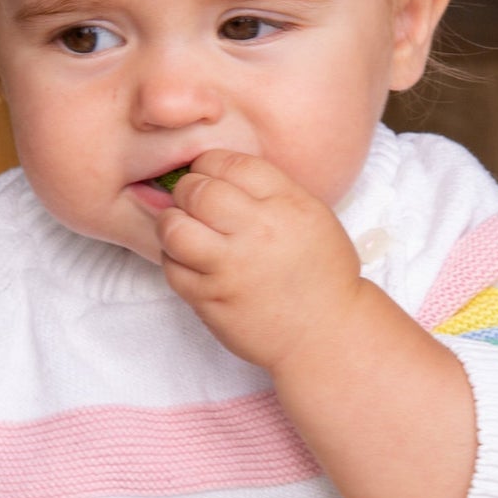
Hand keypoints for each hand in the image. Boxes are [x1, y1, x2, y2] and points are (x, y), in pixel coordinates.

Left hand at [154, 150, 363, 370]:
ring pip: (174, 229)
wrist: (326, 334)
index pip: (229, 163)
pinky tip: (190, 261)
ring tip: (183, 230)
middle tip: (193, 203)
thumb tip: (219, 172)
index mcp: (287, 205)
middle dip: (187, 191)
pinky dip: (175, 260)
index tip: (210, 178)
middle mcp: (258, 233)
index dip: (210, 165)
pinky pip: (173, 269)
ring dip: (171, 225)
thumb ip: (269, 190)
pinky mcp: (212, 301)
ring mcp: (231, 269)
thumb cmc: (321, 274)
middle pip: (197, 191)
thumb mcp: (312, 216)